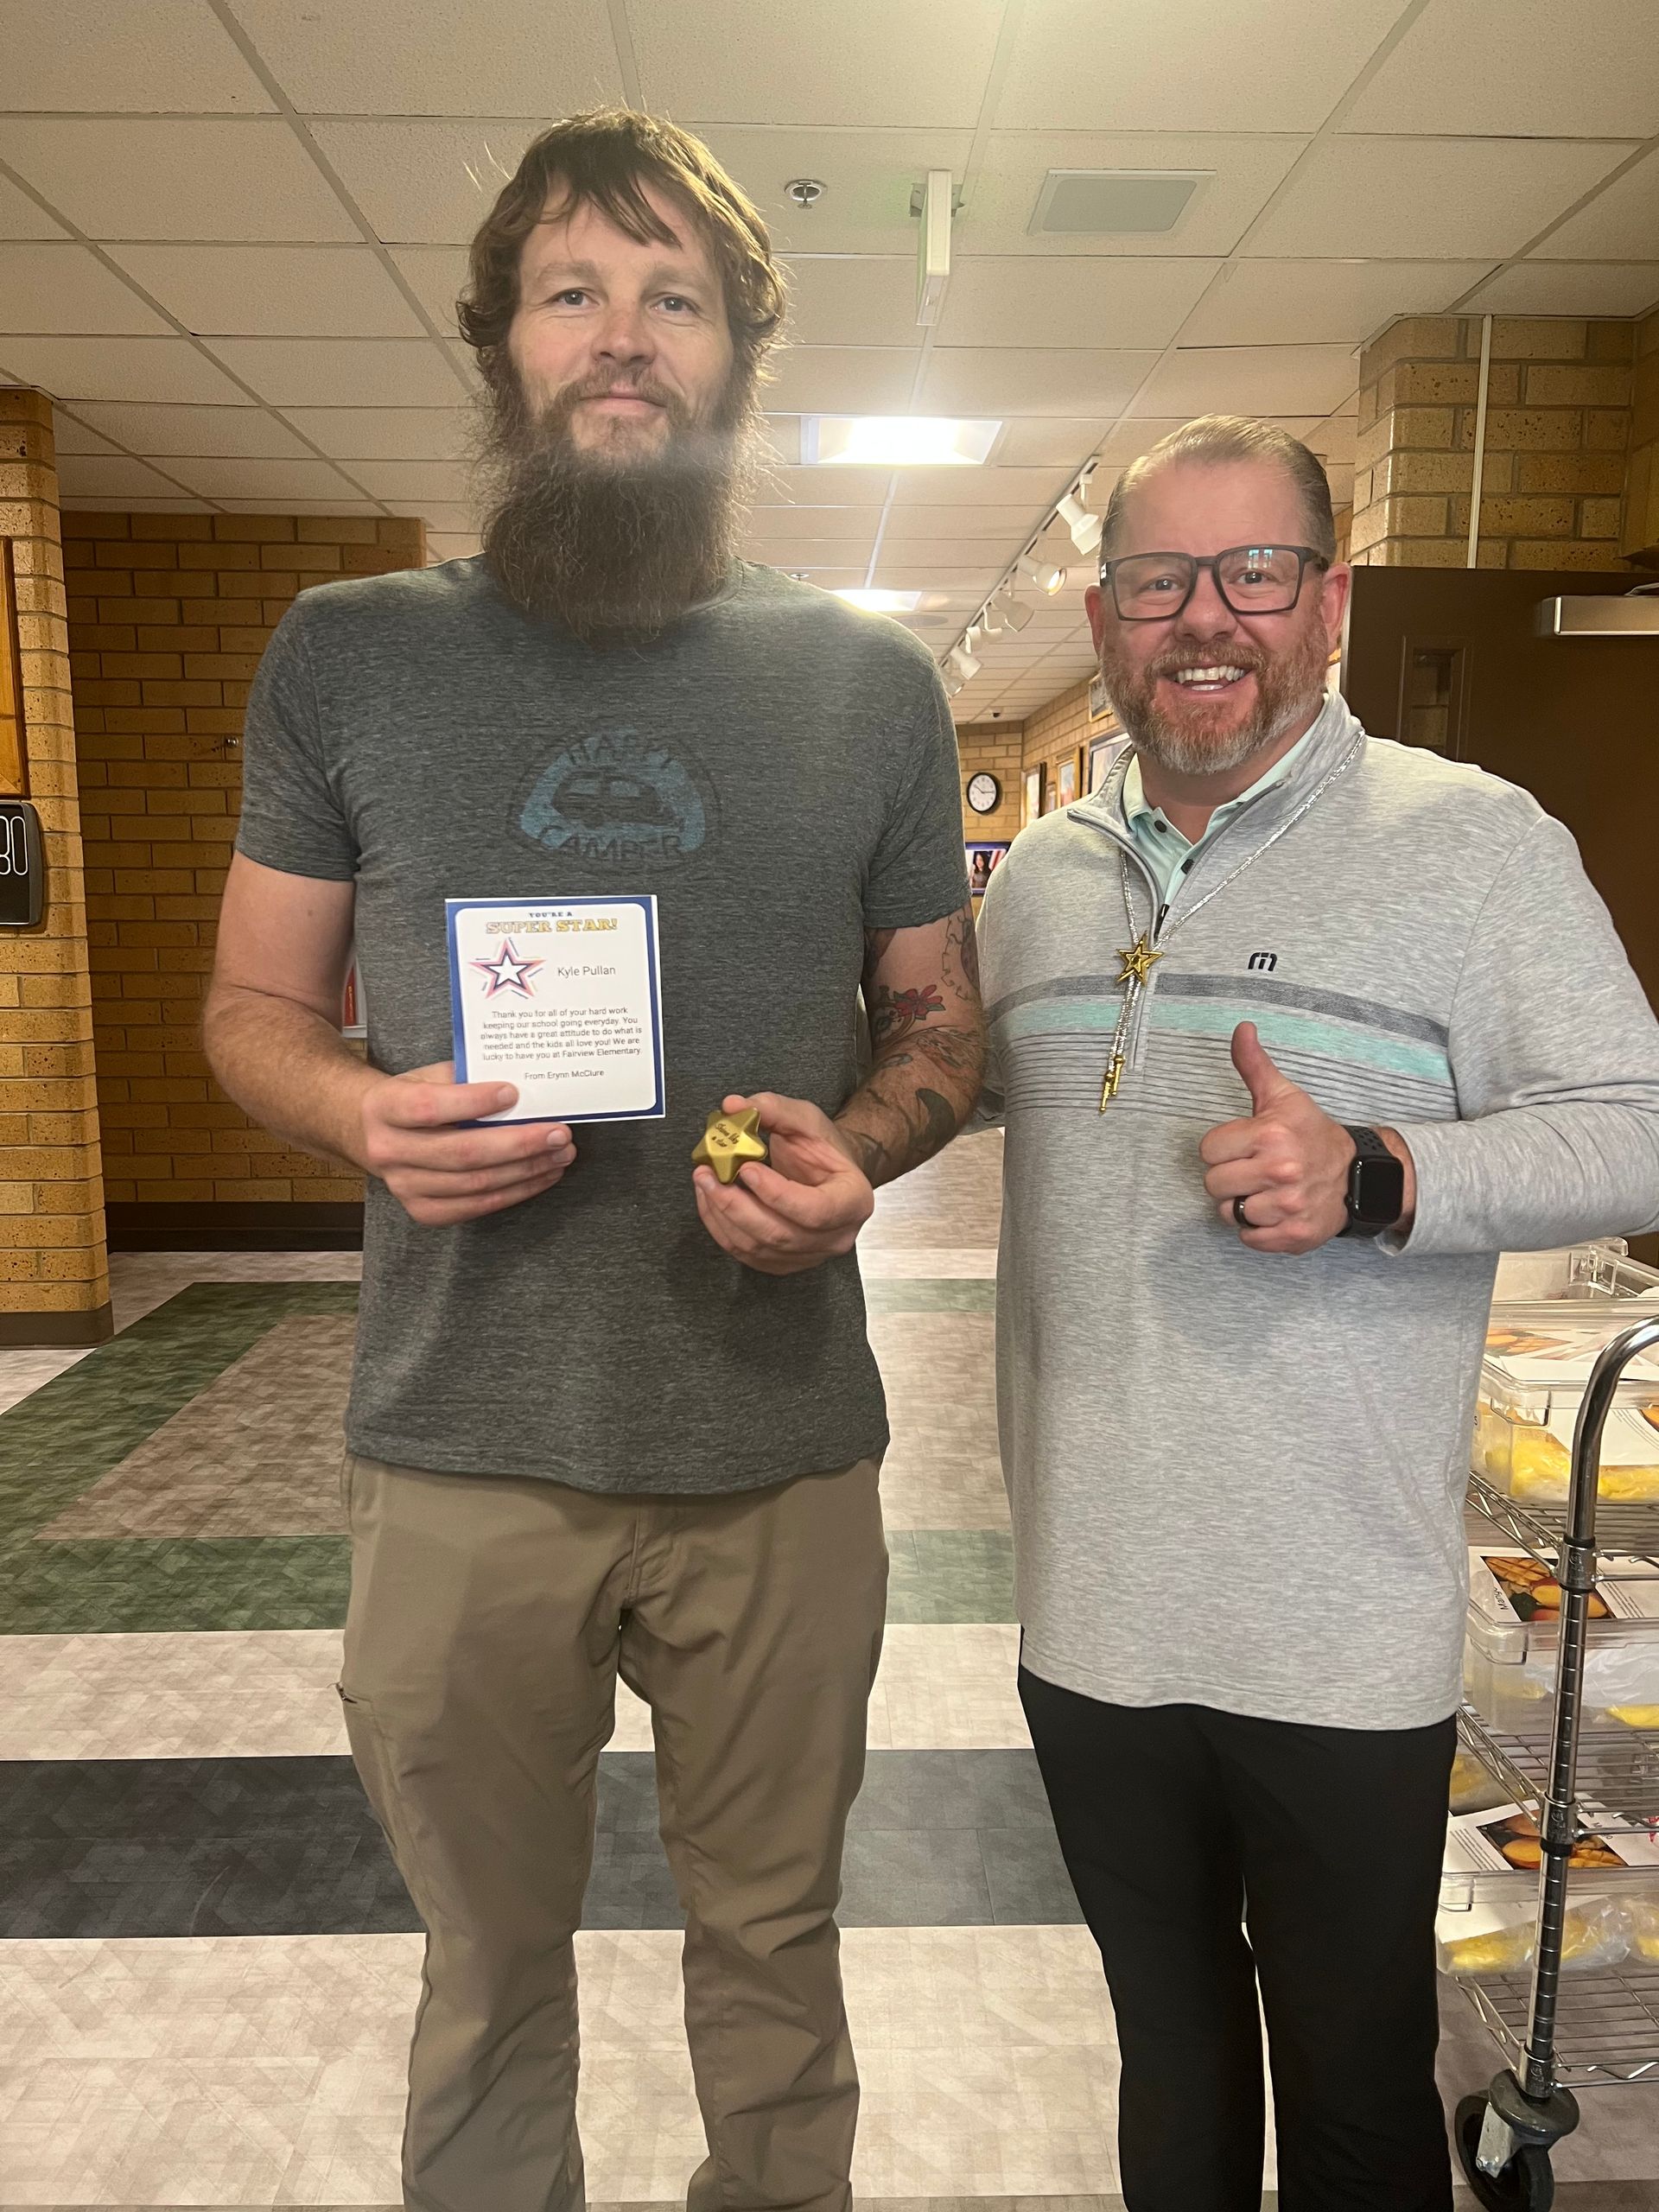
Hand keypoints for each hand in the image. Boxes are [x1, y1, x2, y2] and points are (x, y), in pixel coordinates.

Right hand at [357, 1060, 574, 1226]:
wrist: (369, 1131)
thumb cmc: (410, 1097)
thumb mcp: (427, 1075)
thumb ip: (466, 1078)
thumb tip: (523, 1084)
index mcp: (385, 1107)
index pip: (429, 1107)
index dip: (473, 1102)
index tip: (513, 1092)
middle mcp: (389, 1150)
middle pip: (461, 1153)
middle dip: (518, 1144)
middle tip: (559, 1133)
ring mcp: (404, 1186)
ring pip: (474, 1184)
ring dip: (526, 1171)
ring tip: (560, 1154)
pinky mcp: (422, 1210)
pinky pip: (475, 1206)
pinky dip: (514, 1192)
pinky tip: (540, 1175)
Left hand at [693, 1091, 874, 1275]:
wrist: (831, 1175)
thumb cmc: (823, 1149)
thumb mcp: (806, 1120)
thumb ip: (772, 1109)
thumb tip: (732, 1106)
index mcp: (853, 1202)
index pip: (814, 1210)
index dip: (776, 1194)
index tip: (746, 1169)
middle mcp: (836, 1237)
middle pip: (779, 1235)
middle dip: (735, 1205)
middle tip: (707, 1173)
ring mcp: (809, 1256)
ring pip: (756, 1247)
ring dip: (721, 1215)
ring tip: (704, 1180)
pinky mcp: (782, 1263)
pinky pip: (745, 1253)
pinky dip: (720, 1227)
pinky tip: (709, 1199)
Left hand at [1198, 1023, 1357, 1254]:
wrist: (1359, 1175)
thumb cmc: (1311, 1134)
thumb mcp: (1284, 1096)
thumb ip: (1254, 1064)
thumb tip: (1241, 1029)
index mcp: (1270, 1135)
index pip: (1207, 1150)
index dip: (1222, 1149)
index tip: (1244, 1146)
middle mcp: (1280, 1171)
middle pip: (1213, 1185)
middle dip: (1229, 1178)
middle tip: (1254, 1170)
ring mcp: (1288, 1206)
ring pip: (1229, 1213)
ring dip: (1243, 1205)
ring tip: (1266, 1191)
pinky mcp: (1295, 1236)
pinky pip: (1249, 1238)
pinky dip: (1258, 1230)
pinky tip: (1275, 1211)